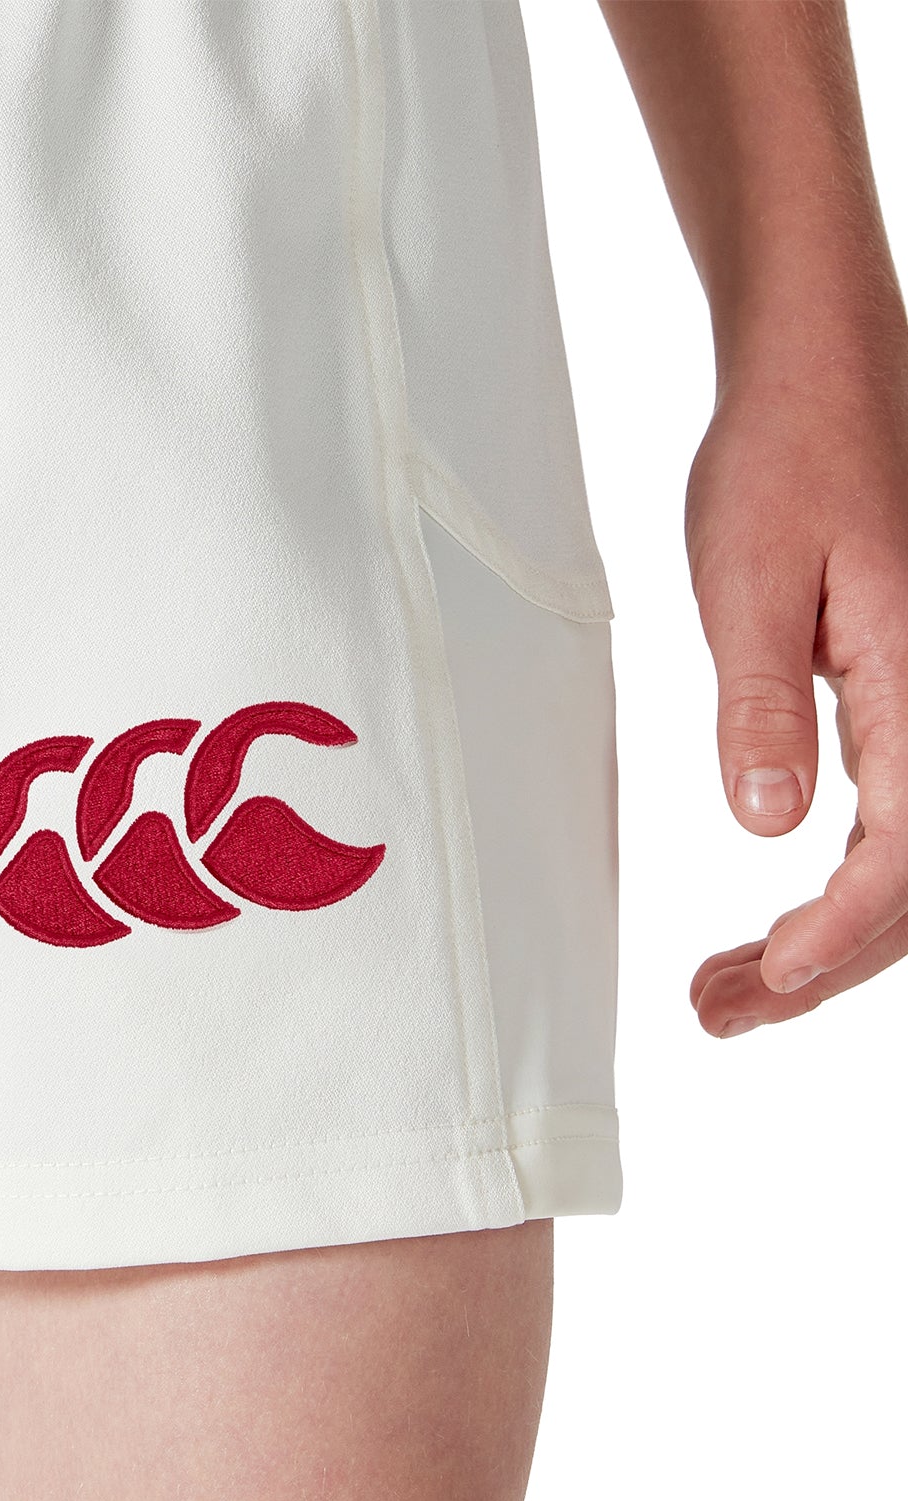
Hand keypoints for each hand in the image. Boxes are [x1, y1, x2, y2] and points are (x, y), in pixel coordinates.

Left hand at [684, 332, 907, 1035]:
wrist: (822, 379)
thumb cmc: (785, 459)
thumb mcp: (748, 579)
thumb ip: (765, 706)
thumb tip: (768, 824)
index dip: (843, 930)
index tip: (770, 977)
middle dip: (825, 966)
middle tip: (718, 1014)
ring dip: (828, 941)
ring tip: (723, 993)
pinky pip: (902, 819)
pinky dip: (841, 888)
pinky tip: (774, 924)